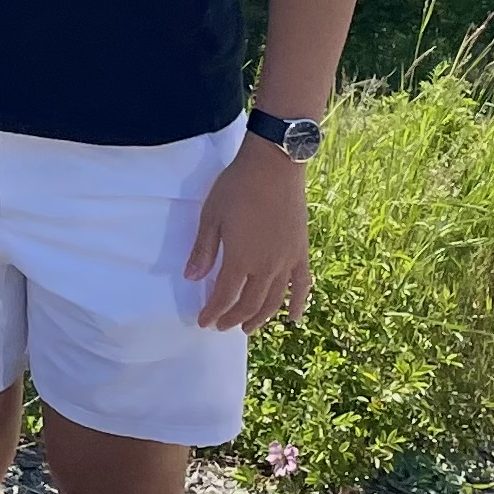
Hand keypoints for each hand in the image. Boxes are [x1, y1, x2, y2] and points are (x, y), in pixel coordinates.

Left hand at [184, 134, 313, 332]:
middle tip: (222, 326)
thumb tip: (191, 279)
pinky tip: (293, 318)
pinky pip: (302, 285)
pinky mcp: (301, 252)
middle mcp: (266, 267)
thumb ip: (203, 250)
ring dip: (261, 317)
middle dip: (234, 318)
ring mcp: (287, 261)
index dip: (213, 312)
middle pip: (250, 304)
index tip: (203, 321)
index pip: (224, 296)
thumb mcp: (211, 215)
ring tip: (248, 328)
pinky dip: (298, 304)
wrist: (274, 166)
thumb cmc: (238, 187)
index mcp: (241, 259)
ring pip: (274, 300)